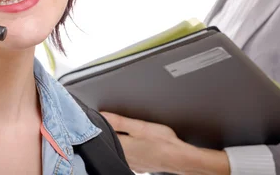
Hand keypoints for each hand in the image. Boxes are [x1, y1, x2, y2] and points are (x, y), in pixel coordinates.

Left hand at [101, 112, 229, 174]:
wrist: (180, 158)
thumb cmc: (163, 143)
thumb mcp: (140, 126)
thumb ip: (119, 122)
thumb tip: (102, 115)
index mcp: (121, 147)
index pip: (103, 133)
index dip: (100, 123)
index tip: (99, 115)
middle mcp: (124, 157)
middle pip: (110, 141)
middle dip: (110, 131)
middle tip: (114, 120)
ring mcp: (132, 162)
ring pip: (119, 148)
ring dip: (120, 139)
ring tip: (128, 130)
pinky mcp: (140, 164)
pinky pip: (129, 153)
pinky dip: (130, 146)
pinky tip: (137, 142)